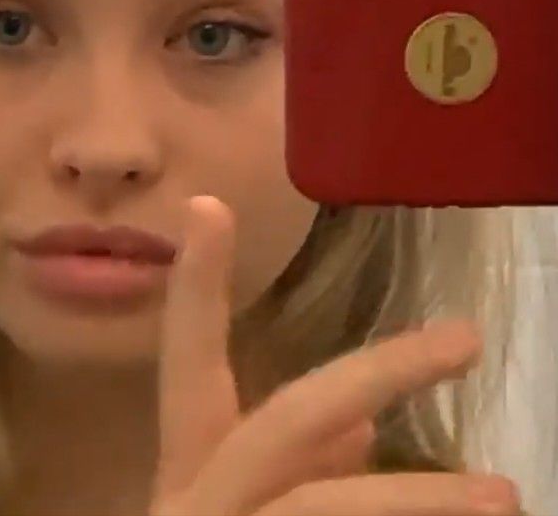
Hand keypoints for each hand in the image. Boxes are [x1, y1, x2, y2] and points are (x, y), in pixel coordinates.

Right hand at [149, 195, 521, 515]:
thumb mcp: (246, 512)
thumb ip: (300, 469)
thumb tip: (363, 429)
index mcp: (189, 467)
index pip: (189, 362)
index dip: (196, 287)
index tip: (207, 205)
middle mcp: (196, 495)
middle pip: (289, 418)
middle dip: (377, 373)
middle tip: (466, 338)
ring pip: (319, 506)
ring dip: (416, 497)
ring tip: (502, 496)